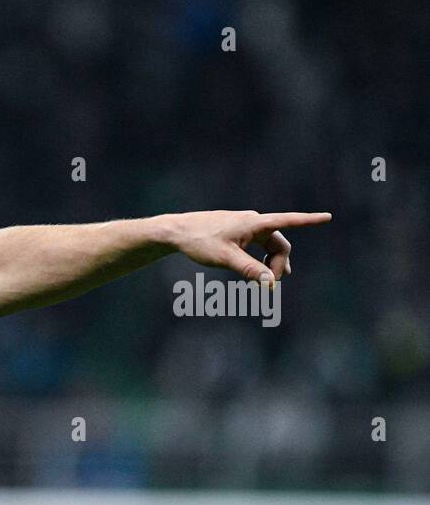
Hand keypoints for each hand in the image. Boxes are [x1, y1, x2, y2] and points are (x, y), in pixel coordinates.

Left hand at [166, 209, 331, 285]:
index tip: (327, 217)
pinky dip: (260, 258)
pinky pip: (257, 245)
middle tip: (271, 286)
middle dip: (279, 264)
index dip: (309, 221)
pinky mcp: (236, 231)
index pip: (288, 221)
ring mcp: (245, 226)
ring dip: (271, 263)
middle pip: (278, 244)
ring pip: (268, 245)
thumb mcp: (226, 259)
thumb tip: (271, 284)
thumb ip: (249, 270)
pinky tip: (259, 270)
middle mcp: (253, 221)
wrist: (177, 231)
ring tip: (271, 281)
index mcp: (254, 223)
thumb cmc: (200, 242)